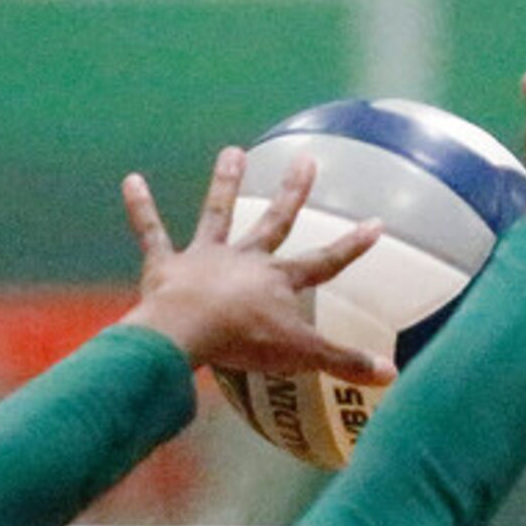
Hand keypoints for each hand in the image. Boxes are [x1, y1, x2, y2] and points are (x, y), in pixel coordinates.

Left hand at [118, 147, 391, 382]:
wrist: (189, 331)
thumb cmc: (246, 342)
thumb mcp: (303, 355)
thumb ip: (345, 361)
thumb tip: (394, 374)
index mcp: (278, 281)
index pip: (324, 262)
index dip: (352, 246)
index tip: (376, 223)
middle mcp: (246, 260)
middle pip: (274, 222)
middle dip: (293, 192)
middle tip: (306, 159)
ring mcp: (206, 258)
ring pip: (218, 214)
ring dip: (226, 183)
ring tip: (232, 151)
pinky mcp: (167, 265)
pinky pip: (152, 232)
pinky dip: (142, 208)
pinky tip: (131, 181)